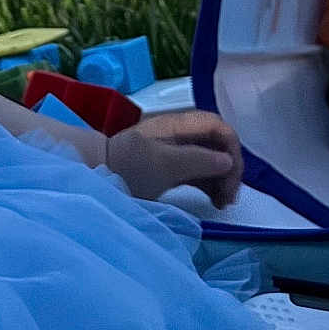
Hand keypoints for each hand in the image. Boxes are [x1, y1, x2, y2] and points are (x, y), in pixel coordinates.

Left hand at [103, 110, 245, 208]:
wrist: (96, 177)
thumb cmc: (129, 166)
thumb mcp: (165, 163)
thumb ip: (198, 160)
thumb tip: (227, 161)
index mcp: (179, 125)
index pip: (218, 127)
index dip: (231, 148)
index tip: (232, 174)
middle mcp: (181, 135)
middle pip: (218, 145)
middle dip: (230, 168)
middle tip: (230, 196)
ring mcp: (176, 152)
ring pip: (212, 161)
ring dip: (223, 179)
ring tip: (224, 204)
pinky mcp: (172, 169)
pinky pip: (200, 173)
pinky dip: (211, 186)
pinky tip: (215, 202)